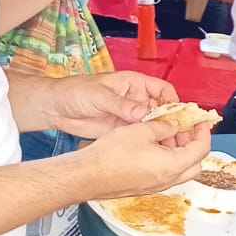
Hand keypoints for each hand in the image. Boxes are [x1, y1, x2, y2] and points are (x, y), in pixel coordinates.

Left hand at [44, 71, 178, 138]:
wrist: (56, 108)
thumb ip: (121, 104)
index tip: (180, 116)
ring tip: (170, 148)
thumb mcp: (100, 95)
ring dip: (163, 135)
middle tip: (179, 137)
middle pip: (162, 110)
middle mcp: (136, 100)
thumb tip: (142, 111)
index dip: (173, 102)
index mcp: (134, 84)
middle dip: (172, 122)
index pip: (162, 90)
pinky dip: (149, 143)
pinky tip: (155, 152)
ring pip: (154, 125)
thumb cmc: (75, 91)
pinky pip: (141, 136)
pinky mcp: (122, 130)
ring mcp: (130, 115)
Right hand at [76, 119, 213, 199]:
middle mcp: (167, 180)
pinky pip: (164, 174)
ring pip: (179, 170)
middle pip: (194, 164)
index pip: (201, 150)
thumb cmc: (110, 155)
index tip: (200, 122)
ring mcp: (156, 186)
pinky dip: (167, 160)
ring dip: (179, 152)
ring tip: (167, 133)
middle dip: (194, 144)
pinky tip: (153, 145)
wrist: (87, 175)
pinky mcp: (144, 187)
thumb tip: (172, 126)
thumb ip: (163, 126)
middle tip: (185, 129)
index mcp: (172, 166)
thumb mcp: (142, 130)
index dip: (203, 133)